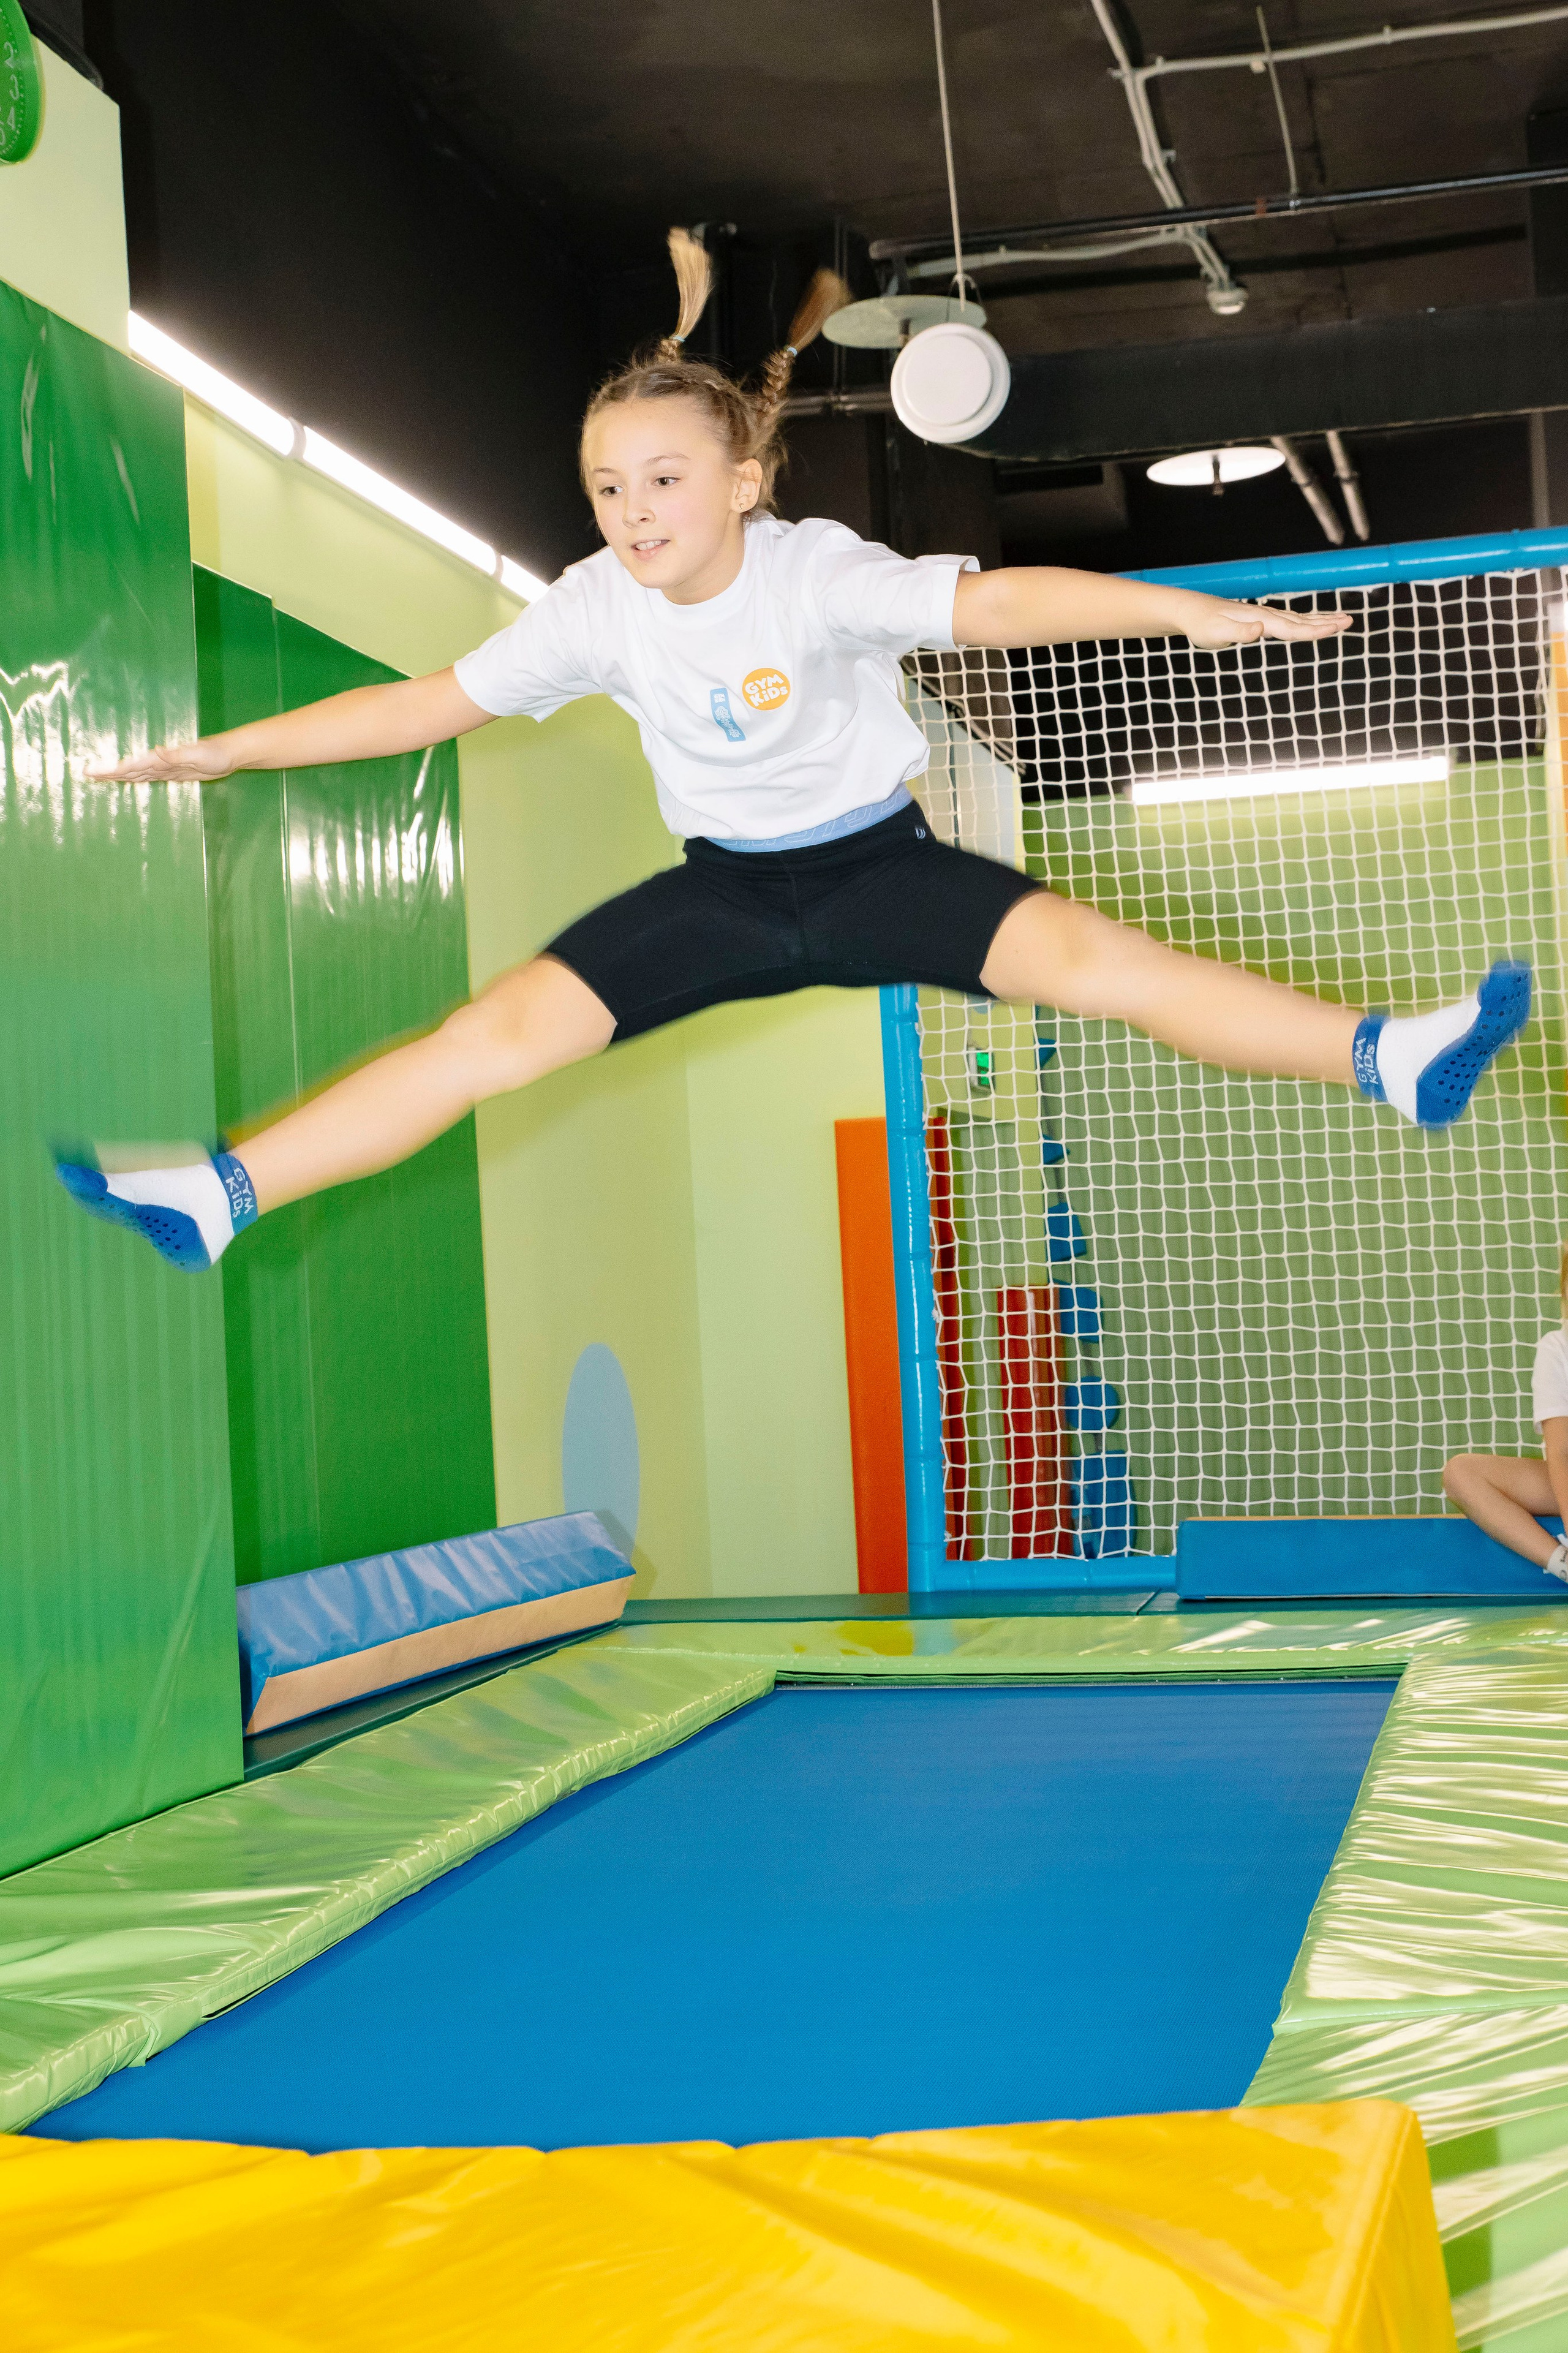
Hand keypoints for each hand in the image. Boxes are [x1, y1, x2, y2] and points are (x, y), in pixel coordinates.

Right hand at [87, 738, 237, 783]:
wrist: (229, 754)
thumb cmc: (215, 754)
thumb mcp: (198, 754)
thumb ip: (177, 753)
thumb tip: (157, 750)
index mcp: (160, 758)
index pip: (131, 765)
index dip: (112, 769)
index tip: (93, 770)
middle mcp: (159, 762)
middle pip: (128, 769)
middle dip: (107, 772)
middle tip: (85, 773)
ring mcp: (164, 768)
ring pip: (135, 773)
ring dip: (117, 775)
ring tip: (98, 776)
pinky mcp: (172, 774)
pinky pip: (148, 777)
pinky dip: (134, 779)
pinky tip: (127, 780)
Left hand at [1179, 595, 1354, 650]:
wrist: (1191, 611)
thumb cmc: (1202, 625)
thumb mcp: (1217, 634)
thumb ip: (1240, 632)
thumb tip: (1261, 629)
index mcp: (1261, 621)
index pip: (1293, 629)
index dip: (1316, 630)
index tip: (1337, 629)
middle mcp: (1267, 616)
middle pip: (1302, 621)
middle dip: (1327, 622)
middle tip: (1351, 622)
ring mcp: (1265, 616)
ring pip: (1299, 619)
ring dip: (1321, 619)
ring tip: (1343, 619)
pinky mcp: (1261, 619)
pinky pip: (1290, 620)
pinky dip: (1306, 620)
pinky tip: (1314, 621)